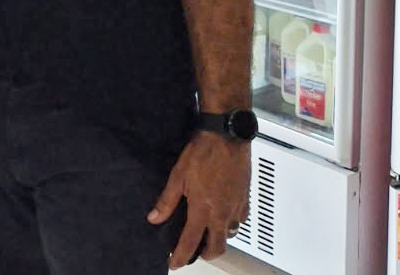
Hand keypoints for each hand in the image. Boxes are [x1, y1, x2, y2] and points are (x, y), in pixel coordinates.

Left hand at [147, 131, 250, 268]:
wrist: (227, 137)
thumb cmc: (202, 153)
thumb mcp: (178, 176)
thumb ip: (167, 201)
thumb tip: (154, 218)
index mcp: (203, 210)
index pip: (191, 242)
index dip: (181, 256)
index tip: (174, 263)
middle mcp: (222, 214)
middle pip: (217, 247)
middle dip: (204, 254)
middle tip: (192, 251)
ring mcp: (236, 208)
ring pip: (229, 235)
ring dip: (218, 239)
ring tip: (206, 233)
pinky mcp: (245, 199)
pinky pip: (239, 221)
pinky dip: (229, 225)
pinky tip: (221, 216)